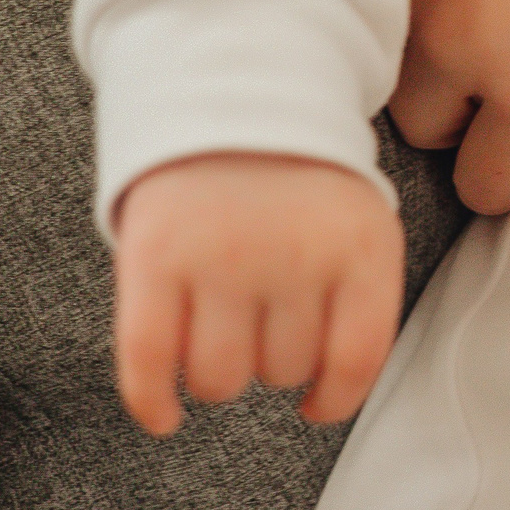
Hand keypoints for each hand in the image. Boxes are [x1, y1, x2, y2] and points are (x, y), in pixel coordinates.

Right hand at [111, 153, 402, 435]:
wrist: (233, 95)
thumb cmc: (302, 180)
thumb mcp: (360, 221)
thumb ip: (361, 297)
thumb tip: (332, 388)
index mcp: (360, 246)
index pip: (356, 358)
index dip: (335, 396)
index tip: (317, 402)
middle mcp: (294, 255)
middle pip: (283, 369)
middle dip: (274, 358)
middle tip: (263, 313)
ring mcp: (222, 257)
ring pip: (220, 378)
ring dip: (219, 374)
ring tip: (222, 330)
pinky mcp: (155, 259)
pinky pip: (148, 362)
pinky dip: (151, 402)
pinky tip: (164, 414)